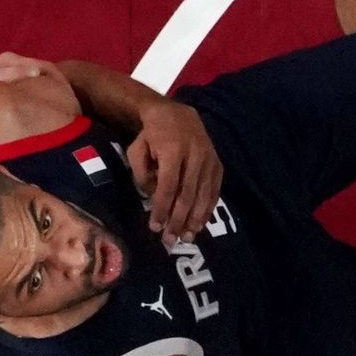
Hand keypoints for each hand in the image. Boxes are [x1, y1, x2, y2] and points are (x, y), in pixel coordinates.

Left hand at [128, 101, 223, 246]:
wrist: (177, 114)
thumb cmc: (153, 134)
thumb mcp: (137, 149)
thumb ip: (142, 173)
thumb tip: (153, 197)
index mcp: (173, 150)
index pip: (168, 186)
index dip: (162, 208)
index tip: (155, 227)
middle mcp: (195, 156)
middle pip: (187, 195)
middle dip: (178, 220)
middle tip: (170, 241)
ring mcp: (210, 161)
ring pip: (204, 195)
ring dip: (195, 219)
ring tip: (187, 237)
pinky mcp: (218, 165)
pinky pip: (214, 191)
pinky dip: (208, 209)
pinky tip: (201, 224)